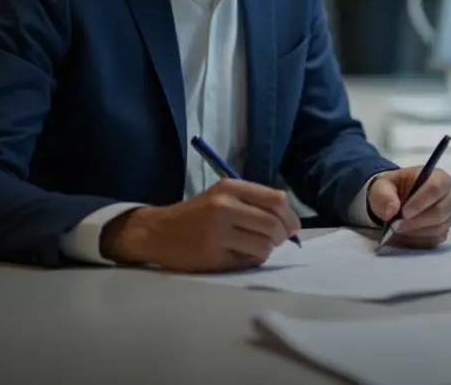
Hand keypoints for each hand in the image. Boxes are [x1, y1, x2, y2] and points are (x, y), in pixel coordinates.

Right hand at [100, 178, 300, 272]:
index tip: (292, 227)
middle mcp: (224, 208)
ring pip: (264, 246)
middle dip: (282, 236)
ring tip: (255, 247)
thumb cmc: (198, 214)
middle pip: (273, 225)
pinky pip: (248, 261)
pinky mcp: (212, 257)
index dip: (290, 216)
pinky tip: (239, 255)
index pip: (276, 200)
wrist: (158, 232)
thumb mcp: (222, 195)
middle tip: (277, 240)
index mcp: (229, 188)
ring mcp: (217, 233)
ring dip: (266, 249)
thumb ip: (255, 202)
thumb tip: (292, 223)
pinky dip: (251, 260)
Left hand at [367, 167, 450, 248]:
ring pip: (439, 227)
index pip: (436, 187)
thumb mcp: (381, 186)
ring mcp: (448, 215)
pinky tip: (404, 235)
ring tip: (397, 229)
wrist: (393, 203)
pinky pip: (435, 240)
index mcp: (436, 177)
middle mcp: (448, 195)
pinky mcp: (443, 231)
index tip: (404, 213)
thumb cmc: (392, 190)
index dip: (421, 201)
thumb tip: (391, 210)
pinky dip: (417, 240)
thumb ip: (383, 194)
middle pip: (442, 210)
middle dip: (418, 220)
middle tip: (397, 225)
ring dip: (415, 232)